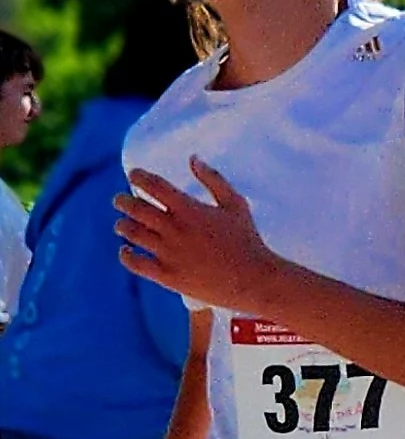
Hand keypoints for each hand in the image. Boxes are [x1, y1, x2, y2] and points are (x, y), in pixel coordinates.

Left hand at [116, 162, 277, 310]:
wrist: (253, 280)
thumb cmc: (246, 239)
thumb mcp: (235, 203)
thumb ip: (213, 179)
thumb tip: (193, 158)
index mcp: (189, 208)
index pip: (154, 186)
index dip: (139, 177)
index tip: (133, 176)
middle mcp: (174, 229)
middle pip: (136, 208)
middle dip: (122, 201)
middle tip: (118, 200)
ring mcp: (168, 253)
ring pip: (132, 234)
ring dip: (122, 225)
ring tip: (121, 224)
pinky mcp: (167, 276)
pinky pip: (136, 263)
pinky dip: (126, 255)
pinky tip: (126, 250)